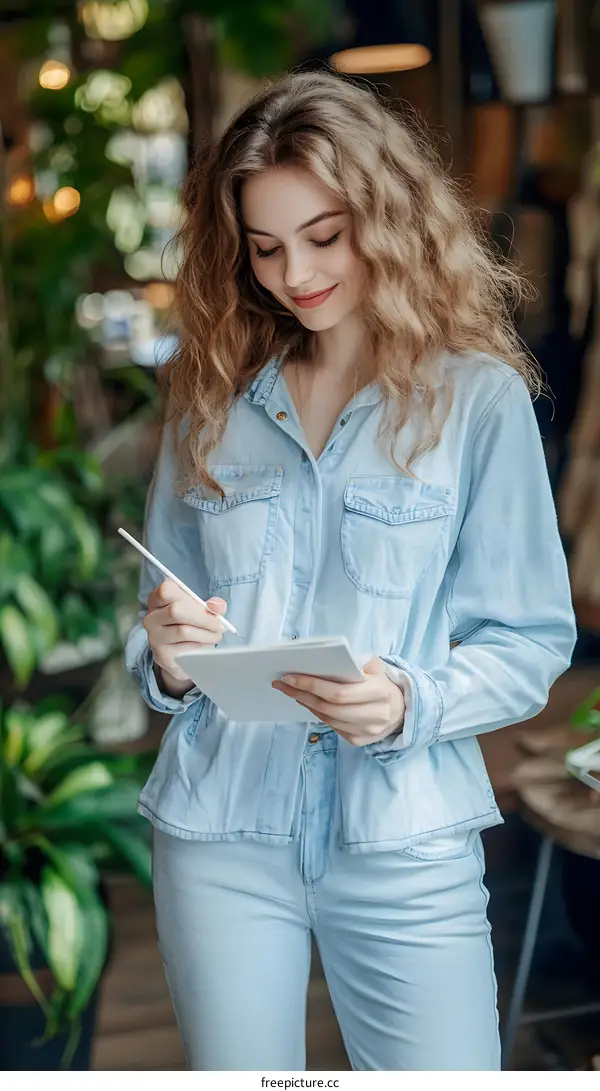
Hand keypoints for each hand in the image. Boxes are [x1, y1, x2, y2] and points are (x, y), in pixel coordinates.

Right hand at [143, 580, 226, 695]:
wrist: (181, 655)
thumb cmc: (191, 625)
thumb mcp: (202, 610)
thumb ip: (212, 605)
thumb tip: (217, 606)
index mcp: (157, 600)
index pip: (166, 590)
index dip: (191, 598)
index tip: (210, 607)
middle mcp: (151, 618)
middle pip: (176, 611)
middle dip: (204, 618)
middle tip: (219, 626)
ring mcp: (154, 637)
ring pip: (183, 631)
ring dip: (206, 635)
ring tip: (216, 636)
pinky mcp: (161, 655)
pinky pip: (185, 649)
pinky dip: (201, 647)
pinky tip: (206, 646)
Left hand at [272, 658, 404, 746]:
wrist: (401, 710)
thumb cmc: (382, 683)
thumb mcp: (376, 667)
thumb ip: (355, 663)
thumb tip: (322, 661)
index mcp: (380, 692)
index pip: (339, 692)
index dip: (312, 685)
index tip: (290, 676)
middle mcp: (375, 715)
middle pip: (329, 708)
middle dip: (302, 694)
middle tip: (283, 684)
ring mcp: (367, 731)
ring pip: (328, 719)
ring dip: (306, 704)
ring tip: (292, 691)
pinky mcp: (360, 741)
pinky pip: (332, 728)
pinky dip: (318, 714)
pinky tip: (308, 702)